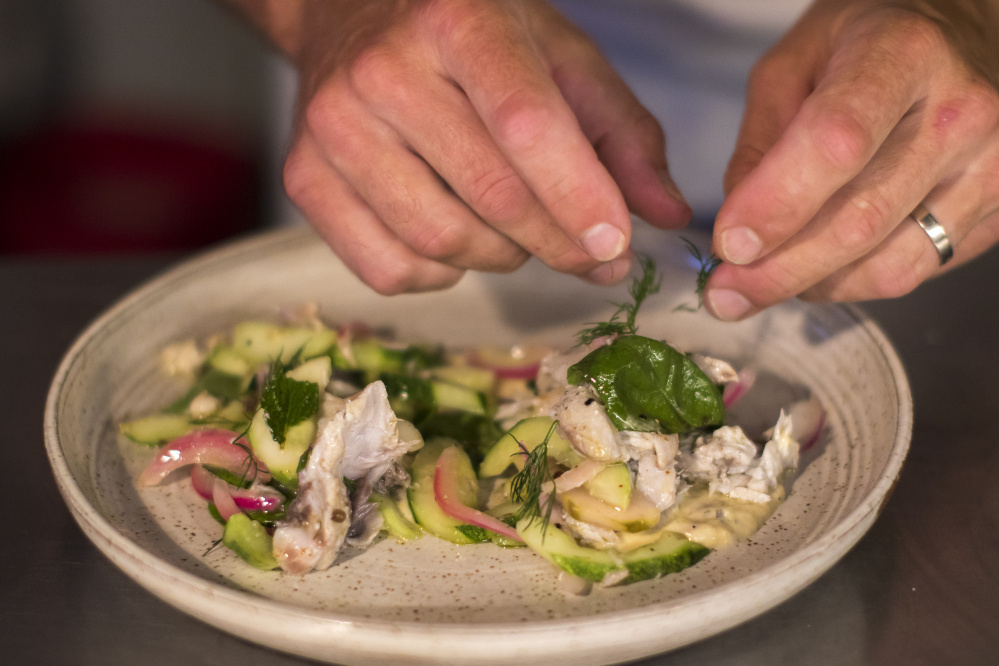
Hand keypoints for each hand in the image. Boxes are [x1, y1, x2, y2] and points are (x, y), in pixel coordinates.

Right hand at [233, 0, 689, 293]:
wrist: (351, 15)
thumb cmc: (470, 37)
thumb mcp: (558, 59)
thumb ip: (620, 134)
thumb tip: (666, 214)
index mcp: (458, 21)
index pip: (525, 125)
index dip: (577, 196)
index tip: (616, 244)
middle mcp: (384, 71)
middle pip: (489, 197)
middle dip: (557, 243)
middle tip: (590, 253)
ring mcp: (333, 128)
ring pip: (441, 242)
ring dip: (501, 257)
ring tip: (517, 230)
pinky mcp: (304, 177)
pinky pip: (389, 269)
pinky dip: (441, 275)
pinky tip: (458, 237)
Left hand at [706, 0, 998, 319]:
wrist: (963, 36)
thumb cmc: (870, 45)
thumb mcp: (792, 66)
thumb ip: (758, 145)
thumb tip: (742, 234)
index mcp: (902, 53)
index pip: (836, 143)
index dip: (777, 204)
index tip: (730, 245)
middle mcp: (961, 110)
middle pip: (860, 219)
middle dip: (778, 270)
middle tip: (726, 291)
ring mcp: (992, 165)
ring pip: (890, 264)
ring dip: (813, 286)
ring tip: (767, 279)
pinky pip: (915, 271)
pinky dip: (853, 283)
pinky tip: (821, 267)